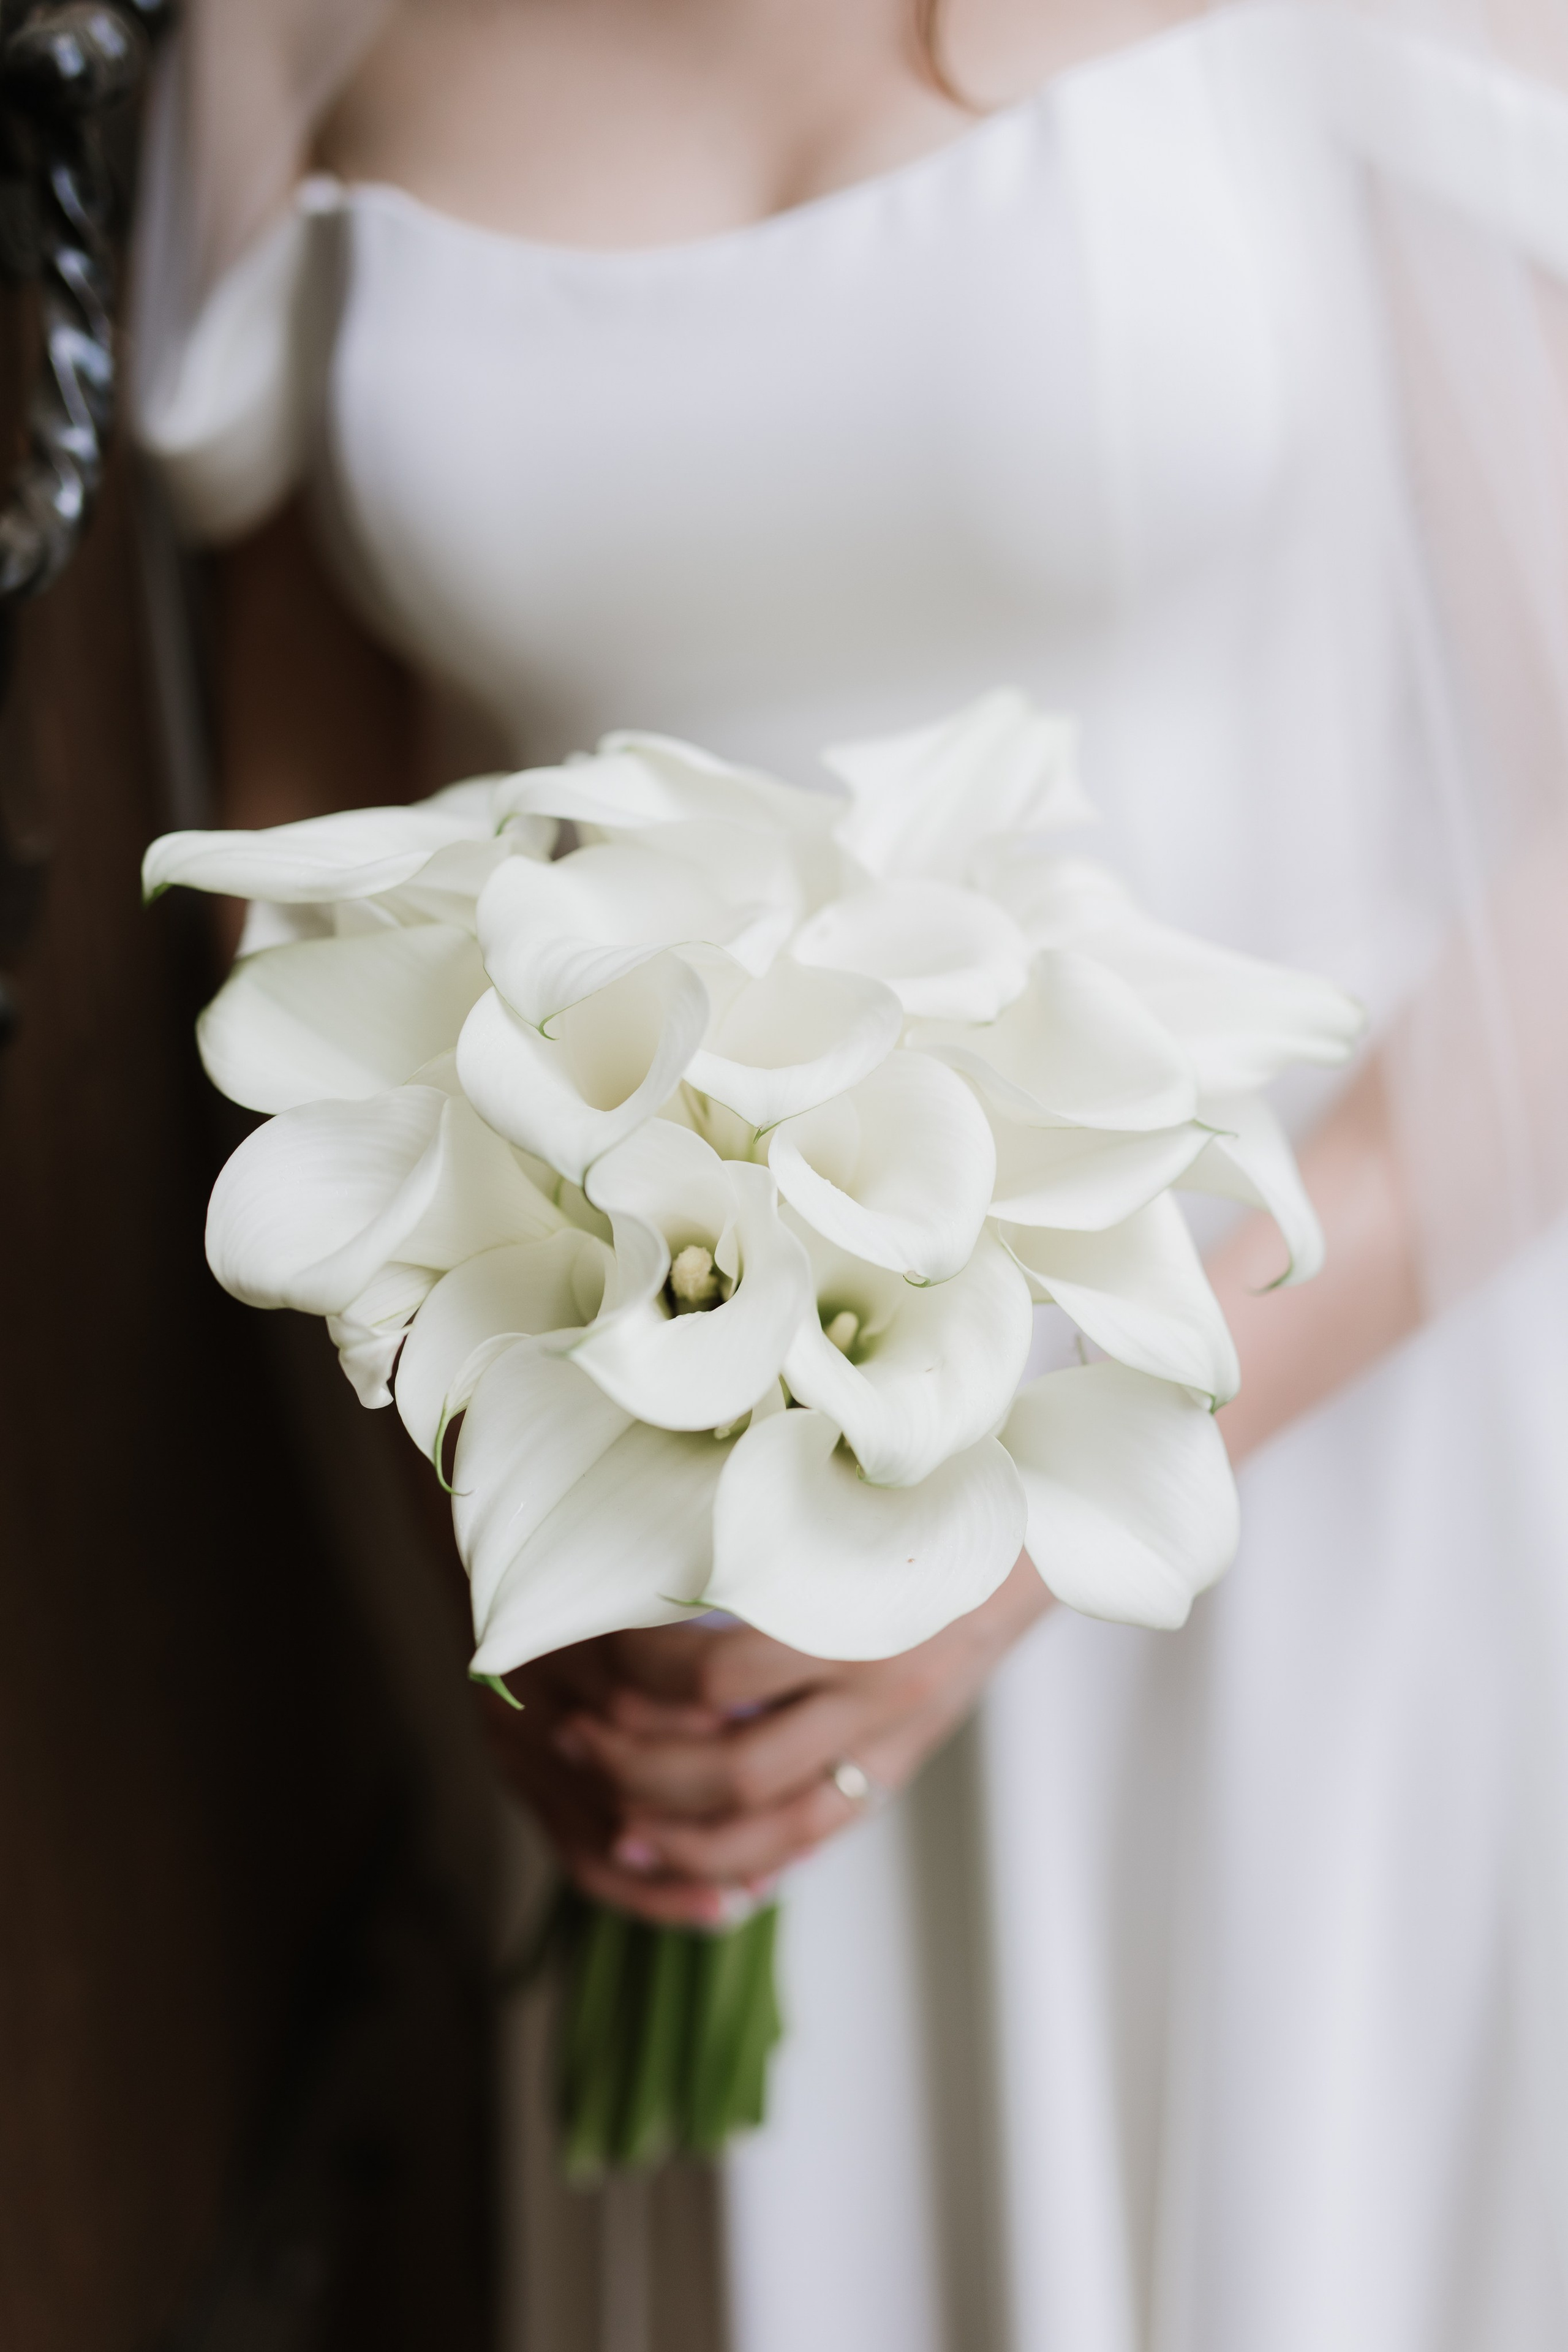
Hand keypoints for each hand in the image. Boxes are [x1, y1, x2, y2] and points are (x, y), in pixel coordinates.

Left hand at [479, 1552, 1050, 1926]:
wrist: (1029, 1542)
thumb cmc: (918, 1505)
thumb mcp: (838, 1509)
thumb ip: (758, 1543)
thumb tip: (642, 1563)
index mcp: (854, 1617)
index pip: (716, 1670)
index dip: (637, 1672)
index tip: (588, 1648)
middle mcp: (876, 1695)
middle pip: (730, 1765)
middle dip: (636, 1762)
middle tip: (573, 1738)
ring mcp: (889, 1743)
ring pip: (766, 1827)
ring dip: (675, 1828)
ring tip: (609, 1811)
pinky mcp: (897, 1771)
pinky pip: (810, 1842)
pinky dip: (742, 1863)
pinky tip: (684, 1858)